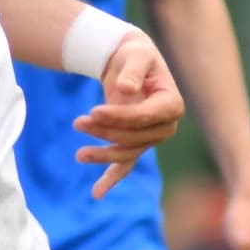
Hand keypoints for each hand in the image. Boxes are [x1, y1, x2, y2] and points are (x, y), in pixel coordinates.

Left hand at [70, 34, 181, 197]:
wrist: (129, 62)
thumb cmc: (135, 55)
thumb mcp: (135, 55)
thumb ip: (132, 71)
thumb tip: (127, 88)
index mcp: (171, 104)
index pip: (144, 117)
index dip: (119, 116)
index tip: (94, 111)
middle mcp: (165, 126)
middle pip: (134, 137)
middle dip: (106, 133)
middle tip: (78, 122)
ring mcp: (151, 138)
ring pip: (127, 153)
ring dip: (103, 154)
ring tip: (79, 155)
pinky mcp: (135, 144)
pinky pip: (125, 165)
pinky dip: (111, 179)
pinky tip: (96, 193)